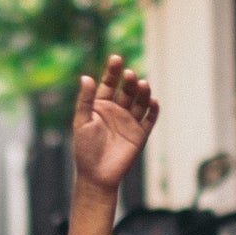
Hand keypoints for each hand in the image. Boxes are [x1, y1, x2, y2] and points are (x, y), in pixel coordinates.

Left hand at [70, 54, 157, 193]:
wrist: (96, 175)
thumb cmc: (85, 149)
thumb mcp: (82, 122)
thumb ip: (85, 100)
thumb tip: (86, 76)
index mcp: (101, 105)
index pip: (109, 83)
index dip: (113, 71)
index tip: (116, 58)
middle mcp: (117, 110)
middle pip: (126, 90)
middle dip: (129, 81)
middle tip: (130, 74)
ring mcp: (129, 121)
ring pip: (139, 102)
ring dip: (142, 92)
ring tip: (142, 84)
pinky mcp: (140, 134)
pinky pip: (149, 119)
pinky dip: (153, 110)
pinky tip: (153, 101)